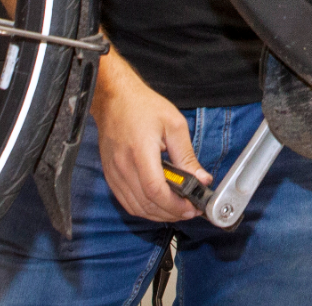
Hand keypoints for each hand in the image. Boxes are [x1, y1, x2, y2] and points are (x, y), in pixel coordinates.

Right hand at [90, 54, 209, 221]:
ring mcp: (114, 172)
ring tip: (176, 208)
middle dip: (171, 213)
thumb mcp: (173, 125)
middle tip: (189, 209)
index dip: (175, 205)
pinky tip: (157, 204)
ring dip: (158, 214)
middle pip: (147, 204)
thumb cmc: (142, 106)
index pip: (156, 191)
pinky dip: (143, 209)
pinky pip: (126, 201)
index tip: (191, 207)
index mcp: (140, 152)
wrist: (113, 97)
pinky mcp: (110, 174)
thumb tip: (201, 179)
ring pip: (136, 207)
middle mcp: (123, 166)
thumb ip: (187, 155)